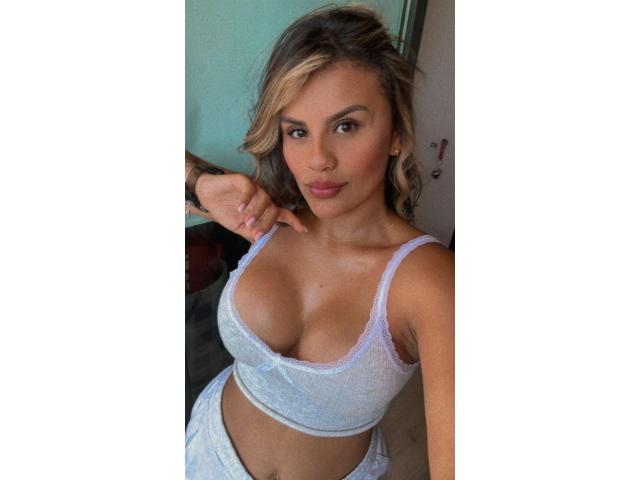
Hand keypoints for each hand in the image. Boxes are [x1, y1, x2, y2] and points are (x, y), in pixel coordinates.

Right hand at [190, 171, 306, 242]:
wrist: (205, 194)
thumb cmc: (224, 210)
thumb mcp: (238, 227)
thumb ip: (250, 232)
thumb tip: (260, 240)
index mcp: (263, 209)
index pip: (282, 214)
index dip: (293, 221)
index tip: (302, 230)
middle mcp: (262, 198)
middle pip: (273, 209)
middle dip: (267, 223)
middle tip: (256, 232)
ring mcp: (253, 188)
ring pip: (264, 199)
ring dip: (257, 212)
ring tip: (248, 221)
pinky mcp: (242, 180)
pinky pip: (250, 188)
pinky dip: (246, 199)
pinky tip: (240, 207)